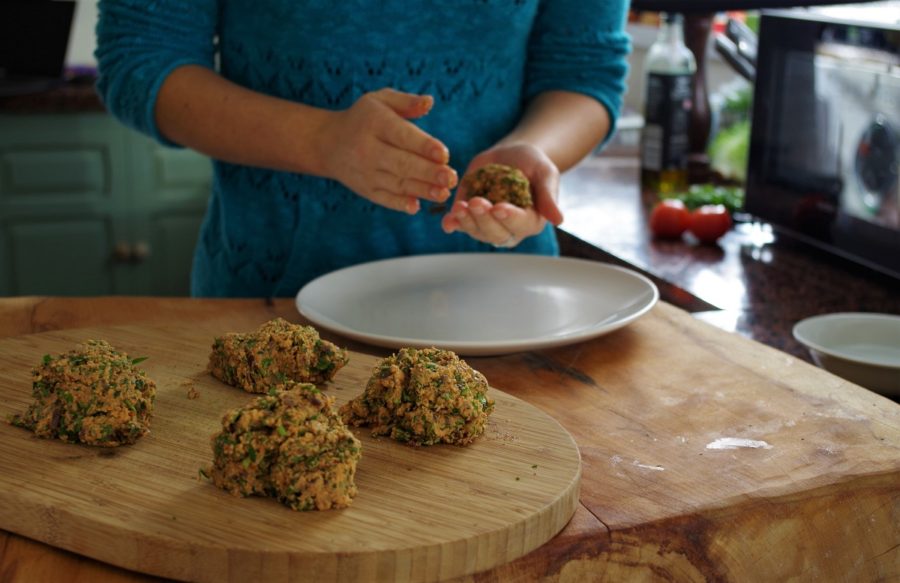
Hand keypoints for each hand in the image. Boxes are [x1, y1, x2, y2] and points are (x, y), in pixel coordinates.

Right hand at [318, 88, 456, 213]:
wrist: (327, 144)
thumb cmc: (364, 119)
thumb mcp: (380, 101)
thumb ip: (406, 102)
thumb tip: (429, 101)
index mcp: (375, 124)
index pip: (402, 135)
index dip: (423, 146)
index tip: (444, 154)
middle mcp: (368, 149)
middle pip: (402, 163)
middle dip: (428, 172)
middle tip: (451, 178)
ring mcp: (366, 173)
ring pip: (397, 183)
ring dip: (422, 190)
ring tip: (443, 193)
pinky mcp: (366, 190)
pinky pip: (384, 198)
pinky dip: (399, 204)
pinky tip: (416, 207)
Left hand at [441, 143, 561, 246]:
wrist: (510, 155)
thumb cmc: (532, 164)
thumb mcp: (545, 173)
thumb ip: (549, 196)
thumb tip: (558, 220)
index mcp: (531, 221)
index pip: (520, 224)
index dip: (509, 218)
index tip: (499, 207)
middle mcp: (508, 228)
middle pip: (496, 233)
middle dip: (485, 219)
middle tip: (477, 202)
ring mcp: (487, 225)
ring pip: (476, 231)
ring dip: (467, 222)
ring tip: (460, 207)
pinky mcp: (469, 217)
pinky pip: (460, 225)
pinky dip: (453, 223)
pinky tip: (447, 220)